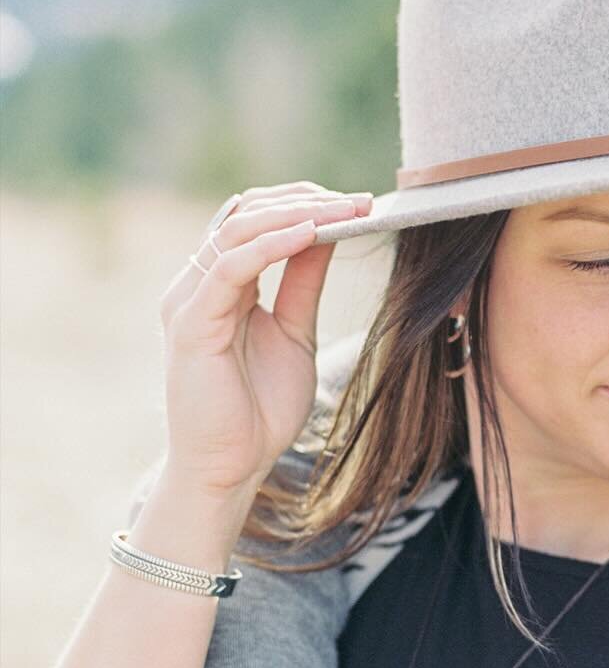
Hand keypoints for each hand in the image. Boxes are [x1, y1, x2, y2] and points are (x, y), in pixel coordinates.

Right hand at [156, 182, 372, 500]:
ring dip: (295, 213)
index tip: (360, 203)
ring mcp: (190, 299)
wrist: (231, 467)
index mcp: (222, 283)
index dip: (305, 204)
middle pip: (245, 213)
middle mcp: (200, 283)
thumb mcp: (295, 331)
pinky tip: (311, 234)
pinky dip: (272, 245)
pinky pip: (230, 268)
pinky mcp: (190, 323)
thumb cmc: (259, 407)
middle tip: (358, 200)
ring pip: (236, 229)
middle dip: (304, 200)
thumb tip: (328, 232)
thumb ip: (303, 282)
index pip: (255, 219)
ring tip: (344, 209)